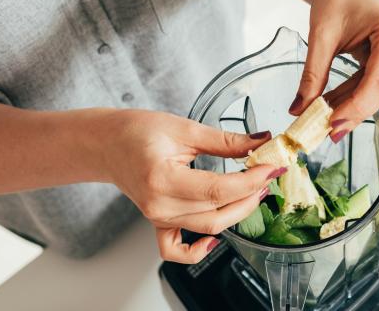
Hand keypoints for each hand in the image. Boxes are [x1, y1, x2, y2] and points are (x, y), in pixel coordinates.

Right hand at [99, 110, 285, 263]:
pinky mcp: (158, 223)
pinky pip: (176, 250)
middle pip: (218, 212)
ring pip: (208, 227)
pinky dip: (197, 251)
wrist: (107, 143)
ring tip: (254, 190)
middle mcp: (159, 204)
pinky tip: (215, 240)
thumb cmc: (137, 131)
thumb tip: (261, 142)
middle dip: (250, 195)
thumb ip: (226, 140)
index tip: (271, 168)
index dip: (251, 180)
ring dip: (237, 212)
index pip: (219, 189)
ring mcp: (158, 217)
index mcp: (163, 178)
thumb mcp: (185, 128)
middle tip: (267, 174)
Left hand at [287, 0, 378, 141]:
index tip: (333, 125)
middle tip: (328, 133)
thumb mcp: (321, 36)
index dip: (357, 107)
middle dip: (355, 112)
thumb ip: (312, 74)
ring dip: (354, 106)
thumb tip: (299, 110)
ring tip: (327, 120)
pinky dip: (357, 95)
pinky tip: (336, 107)